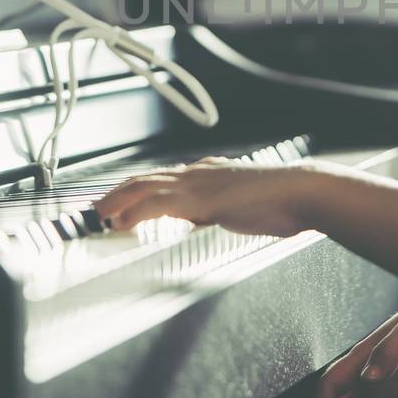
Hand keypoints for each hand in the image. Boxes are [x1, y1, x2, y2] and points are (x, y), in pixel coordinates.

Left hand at [92, 157, 321, 236]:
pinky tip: (121, 223)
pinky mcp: (200, 199)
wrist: (302, 192)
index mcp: (208, 174)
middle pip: (144, 179)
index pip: (161, 179)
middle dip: (117, 193)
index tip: (118, 203)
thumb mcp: (242, 207)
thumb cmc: (282, 202)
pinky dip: (134, 212)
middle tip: (95, 209)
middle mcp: (198, 174)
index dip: (135, 190)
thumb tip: (205, 222)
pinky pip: (156, 204)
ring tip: (97, 215)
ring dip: (116, 201)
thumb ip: (220, 211)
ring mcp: (198, 184)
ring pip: (143, 187)